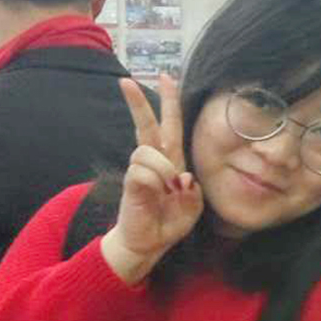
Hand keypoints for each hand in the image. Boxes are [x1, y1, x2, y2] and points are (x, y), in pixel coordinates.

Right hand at [100, 73, 203, 285]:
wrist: (147, 243)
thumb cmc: (169, 222)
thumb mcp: (192, 208)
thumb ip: (193, 192)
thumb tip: (183, 177)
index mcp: (171, 162)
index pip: (171, 126)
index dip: (169, 102)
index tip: (165, 77)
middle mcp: (153, 161)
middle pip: (147, 125)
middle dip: (139, 102)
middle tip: (127, 80)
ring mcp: (139, 170)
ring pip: (147, 151)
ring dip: (162, 169)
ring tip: (166, 190)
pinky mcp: (129, 182)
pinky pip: (142, 172)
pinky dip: (153, 184)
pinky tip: (155, 196)